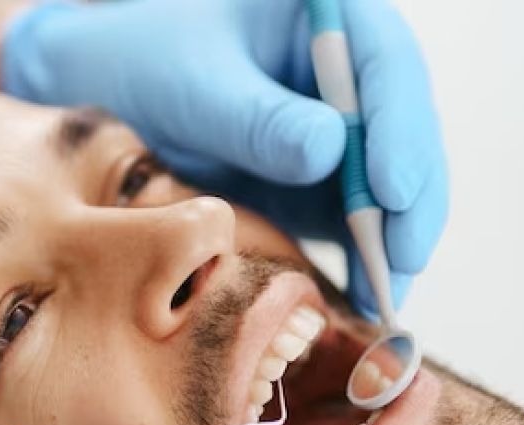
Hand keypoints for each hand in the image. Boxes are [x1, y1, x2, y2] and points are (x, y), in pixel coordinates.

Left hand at [0, 0, 447, 315]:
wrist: (112, 94)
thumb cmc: (149, 63)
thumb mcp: (194, 86)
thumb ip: (256, 118)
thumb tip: (330, 150)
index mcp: (328, 19)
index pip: (386, 65)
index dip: (400, 129)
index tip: (390, 189)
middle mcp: (347, 76)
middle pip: (404, 133)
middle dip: (411, 200)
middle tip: (402, 259)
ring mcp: (341, 133)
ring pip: (391, 186)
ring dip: (393, 242)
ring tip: (384, 297)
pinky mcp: (324, 183)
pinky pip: (357, 223)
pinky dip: (364, 260)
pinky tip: (364, 298)